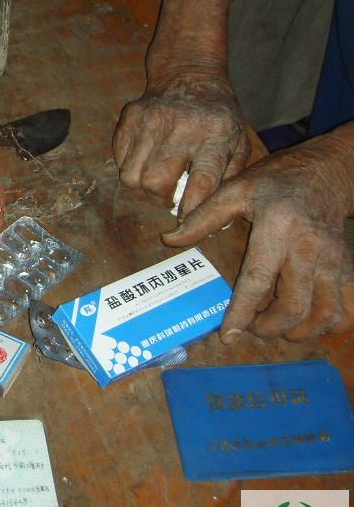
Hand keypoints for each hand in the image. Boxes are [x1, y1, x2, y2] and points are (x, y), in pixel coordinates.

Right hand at [114, 0, 246, 216]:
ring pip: (132, 176)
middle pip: (156, 181)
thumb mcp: (236, 142)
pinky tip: (145, 159)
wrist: (189, 75)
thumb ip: (228, 178)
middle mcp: (181, 127)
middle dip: (160, 197)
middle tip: (168, 196)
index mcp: (214, 135)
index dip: (191, 210)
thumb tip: (214, 219)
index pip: (201, 183)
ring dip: (142, 186)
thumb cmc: (217, 118)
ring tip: (156, 178)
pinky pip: (120, 160)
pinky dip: (131, 167)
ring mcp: (151, 121)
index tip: (187, 223)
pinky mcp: (129, 118)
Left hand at [162, 127, 353, 341]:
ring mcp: (331, 259)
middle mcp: (308, 248)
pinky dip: (321, 324)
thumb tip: (169, 240)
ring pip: (322, 312)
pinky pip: (339, 307)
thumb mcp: (235, 189)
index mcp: (277, 228)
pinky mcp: (343, 266)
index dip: (242, 313)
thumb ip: (202, 217)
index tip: (228, 336)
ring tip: (272, 327)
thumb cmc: (276, 181)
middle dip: (269, 328)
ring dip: (296, 330)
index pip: (257, 280)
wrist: (328, 170)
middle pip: (293, 306)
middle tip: (250, 328)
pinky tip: (300, 322)